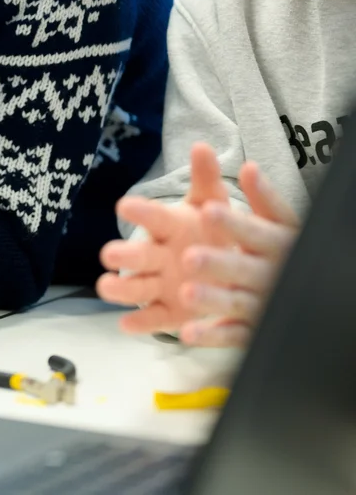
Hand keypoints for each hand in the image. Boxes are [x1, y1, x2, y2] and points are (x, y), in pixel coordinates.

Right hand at [97, 144, 231, 334]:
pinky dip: (139, 324)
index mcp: (170, 226)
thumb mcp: (213, 204)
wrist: (227, 268)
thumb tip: (203, 146)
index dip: (140, 212)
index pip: (153, 216)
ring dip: (121, 288)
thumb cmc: (212, 231)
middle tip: (110, 254)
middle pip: (138, 255)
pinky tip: (125, 325)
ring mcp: (161, 284)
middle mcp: (159, 255)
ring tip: (106, 287)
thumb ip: (206, 179)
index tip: (124, 206)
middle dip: (124, 255)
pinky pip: (153, 319)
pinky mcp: (169, 311)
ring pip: (136, 287)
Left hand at [176, 161, 298, 346]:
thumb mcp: (282, 225)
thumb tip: (248, 168)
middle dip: (218, 264)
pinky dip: (212, 336)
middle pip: (244, 269)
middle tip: (189, 257)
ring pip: (236, 303)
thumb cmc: (288, 252)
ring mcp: (263, 305)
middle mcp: (271, 275)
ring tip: (185, 294)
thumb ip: (264, 200)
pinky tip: (187, 334)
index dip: (235, 224)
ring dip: (212, 300)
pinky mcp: (255, 331)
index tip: (208, 211)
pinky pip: (233, 335)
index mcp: (278, 245)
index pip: (257, 232)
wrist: (320, 297)